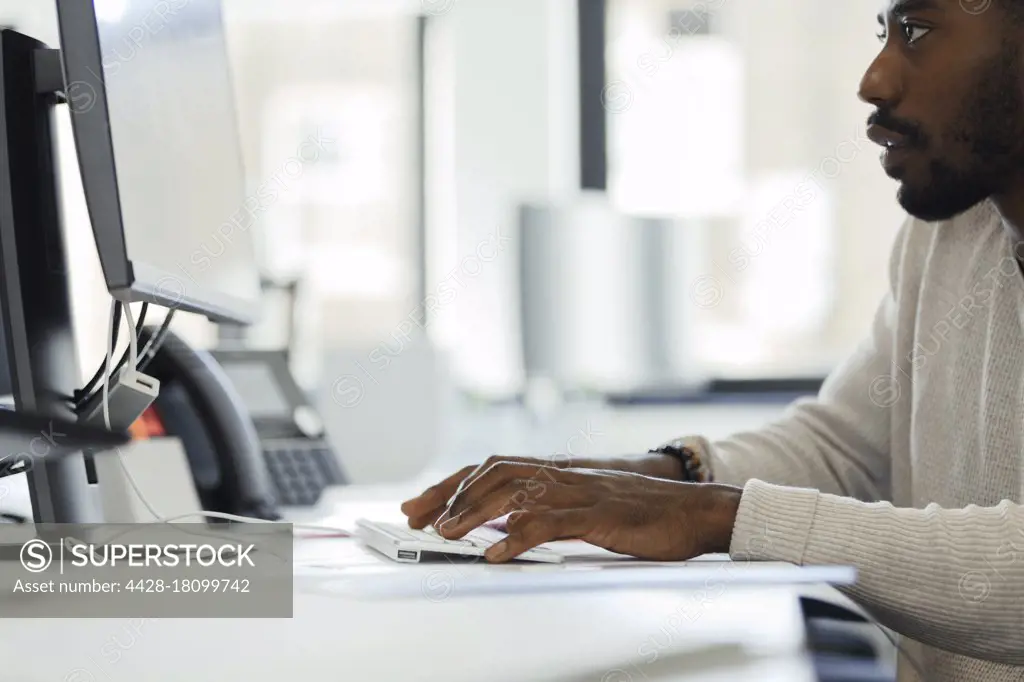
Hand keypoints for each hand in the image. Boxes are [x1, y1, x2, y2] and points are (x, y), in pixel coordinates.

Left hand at [428, 461, 742, 562]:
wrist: (696, 510)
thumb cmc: (646, 514)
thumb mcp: (589, 507)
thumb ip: (552, 510)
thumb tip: (509, 526)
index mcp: (559, 472)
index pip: (493, 468)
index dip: (454, 484)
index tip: (422, 503)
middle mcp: (563, 474)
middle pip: (492, 472)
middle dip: (449, 494)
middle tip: (417, 517)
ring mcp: (579, 491)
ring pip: (514, 492)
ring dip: (473, 513)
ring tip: (446, 534)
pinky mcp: (597, 513)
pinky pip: (548, 521)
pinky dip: (516, 537)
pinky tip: (495, 552)